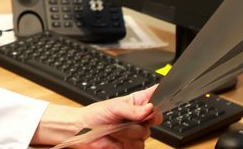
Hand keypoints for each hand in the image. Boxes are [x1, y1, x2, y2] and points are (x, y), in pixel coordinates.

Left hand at [31, 86, 161, 148]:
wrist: (83, 132)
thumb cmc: (95, 115)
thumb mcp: (114, 107)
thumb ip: (133, 109)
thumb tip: (150, 108)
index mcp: (136, 103)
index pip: (156, 98)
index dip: (159, 100)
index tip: (155, 104)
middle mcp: (139, 118)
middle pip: (154, 120)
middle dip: (139, 120)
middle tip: (124, 119)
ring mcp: (136, 133)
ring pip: (145, 135)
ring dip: (128, 133)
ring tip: (115, 129)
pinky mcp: (131, 146)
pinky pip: (138, 147)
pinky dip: (125, 144)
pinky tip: (116, 139)